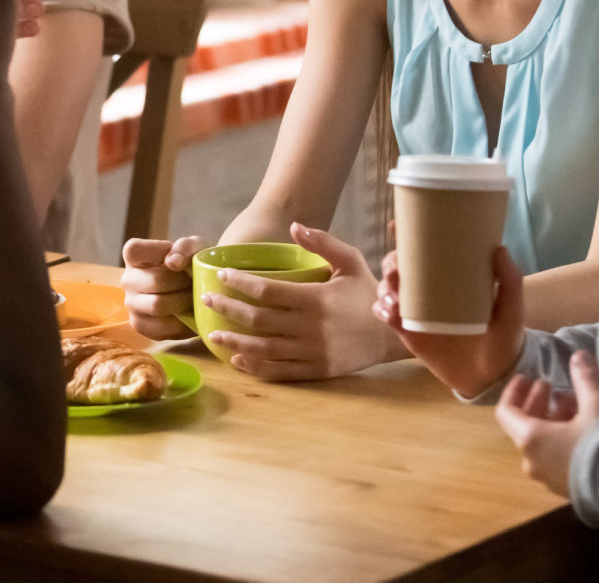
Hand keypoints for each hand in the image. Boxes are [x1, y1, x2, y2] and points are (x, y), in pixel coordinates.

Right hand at [121, 235, 207, 338]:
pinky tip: (187, 314)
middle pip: (155, 281)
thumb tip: (172, 262)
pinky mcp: (140, 325)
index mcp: (134, 256)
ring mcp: (131, 304)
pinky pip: (160, 327)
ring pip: (157, 305)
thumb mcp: (194, 248)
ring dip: (182, 302)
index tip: (177, 258)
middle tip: (195, 283)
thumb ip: (185, 246)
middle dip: (182, 282)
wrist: (198, 293)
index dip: (158, 251)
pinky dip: (180, 322)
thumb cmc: (191, 265)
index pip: (134, 250)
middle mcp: (127, 279)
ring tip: (193, 298)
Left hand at [200, 224, 402, 379]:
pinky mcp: (315, 371)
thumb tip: (293, 226)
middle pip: (258, 319)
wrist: (393, 336)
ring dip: (234, 341)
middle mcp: (310, 328)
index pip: (267, 291)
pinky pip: (278, 371)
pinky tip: (237, 359)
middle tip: (205, 301)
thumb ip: (323, 242)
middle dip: (227, 309)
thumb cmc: (369, 294)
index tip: (221, 276)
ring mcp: (312, 353)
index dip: (240, 283)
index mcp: (316, 299)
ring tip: (212, 334)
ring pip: (263, 348)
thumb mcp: (351, 261)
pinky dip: (254, 366)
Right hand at [373, 244, 526, 399]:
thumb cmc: (503, 338)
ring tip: (393, 300)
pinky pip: (386, 315)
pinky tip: (388, 314)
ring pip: (388, 289)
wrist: (492, 377)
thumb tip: (499, 248)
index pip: (424, 249)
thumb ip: (510, 282)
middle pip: (399, 267)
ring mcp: (416, 310)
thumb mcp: (511, 310)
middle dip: (390, 264)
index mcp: (450, 276)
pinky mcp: (407, 331)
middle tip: (395, 273)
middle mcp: (428, 288)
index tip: (395, 226)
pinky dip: (381, 310)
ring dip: (383, 288)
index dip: (405, 235)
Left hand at [494, 350, 598, 496]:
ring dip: (551, 419)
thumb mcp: (595, 404)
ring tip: (572, 403)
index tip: (527, 377)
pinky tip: (581, 428)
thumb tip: (578, 355)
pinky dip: (559, 438)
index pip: (506, 412)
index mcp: (530, 439)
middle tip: (551, 386)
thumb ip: (584, 378)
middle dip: (537, 402)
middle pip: (524, 426)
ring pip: (540, 442)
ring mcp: (547, 478)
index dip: (514, 391)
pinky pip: (552, 457)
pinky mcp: (564, 488)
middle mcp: (532, 460)